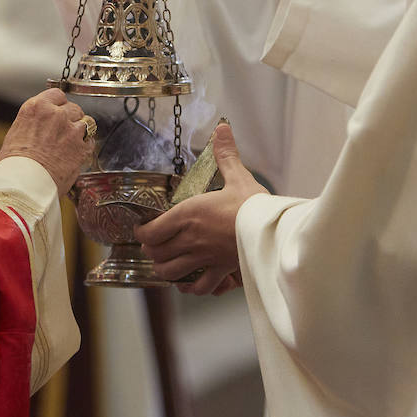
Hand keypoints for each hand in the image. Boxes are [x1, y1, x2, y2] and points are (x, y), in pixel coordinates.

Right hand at [0, 88, 93, 196]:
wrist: (23, 185)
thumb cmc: (13, 165)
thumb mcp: (16, 134)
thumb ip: (33, 124)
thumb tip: (39, 127)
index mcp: (36, 108)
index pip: (57, 95)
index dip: (59, 105)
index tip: (59, 111)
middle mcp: (56, 114)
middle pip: (73, 108)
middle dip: (70, 118)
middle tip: (64, 132)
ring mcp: (71, 130)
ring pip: (86, 122)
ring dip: (80, 131)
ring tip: (70, 144)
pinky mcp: (82, 147)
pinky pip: (90, 141)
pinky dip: (85, 146)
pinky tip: (76, 154)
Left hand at [135, 123, 266, 294]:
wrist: (275, 231)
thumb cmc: (254, 205)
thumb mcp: (238, 176)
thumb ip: (226, 155)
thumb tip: (222, 128)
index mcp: (188, 215)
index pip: (150, 232)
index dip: (142, 233)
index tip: (143, 229)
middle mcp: (190, 239)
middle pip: (156, 254)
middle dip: (152, 251)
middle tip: (154, 245)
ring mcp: (203, 258)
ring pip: (170, 273)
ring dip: (165, 269)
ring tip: (167, 263)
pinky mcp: (220, 272)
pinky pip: (198, 287)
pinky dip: (190, 287)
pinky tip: (189, 283)